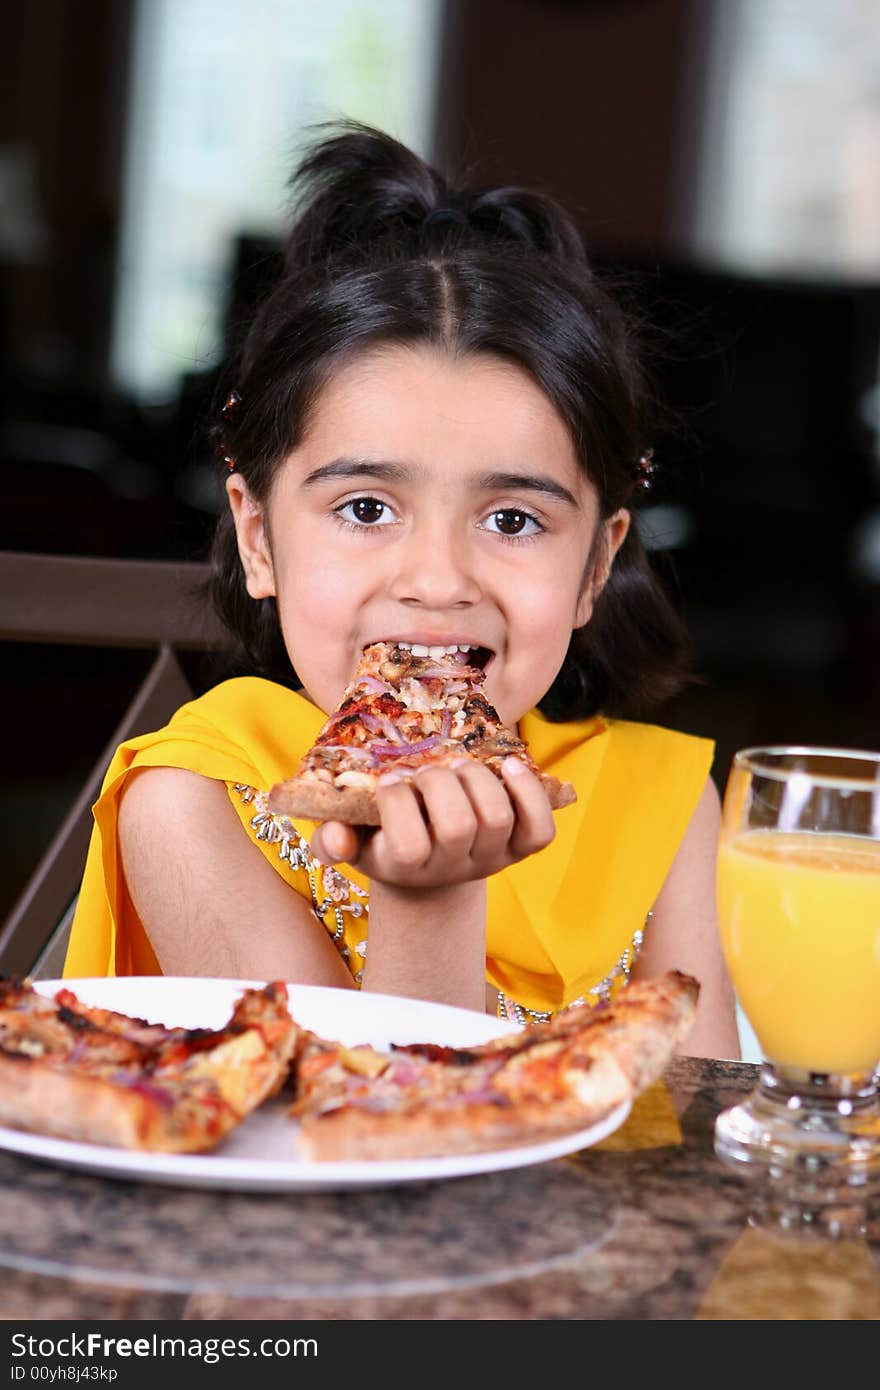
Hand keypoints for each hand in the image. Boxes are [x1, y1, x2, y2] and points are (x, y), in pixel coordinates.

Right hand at [309, 757, 555, 889]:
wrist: (429, 864)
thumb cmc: (382, 840)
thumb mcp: (351, 840)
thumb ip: (330, 840)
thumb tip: (335, 839)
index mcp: (406, 868)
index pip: (407, 846)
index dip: (398, 806)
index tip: (389, 781)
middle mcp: (453, 868)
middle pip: (458, 826)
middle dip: (440, 783)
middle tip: (427, 768)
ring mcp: (491, 859)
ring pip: (498, 818)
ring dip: (479, 779)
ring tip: (461, 765)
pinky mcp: (522, 849)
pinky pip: (541, 828)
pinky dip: (530, 792)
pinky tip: (510, 766)